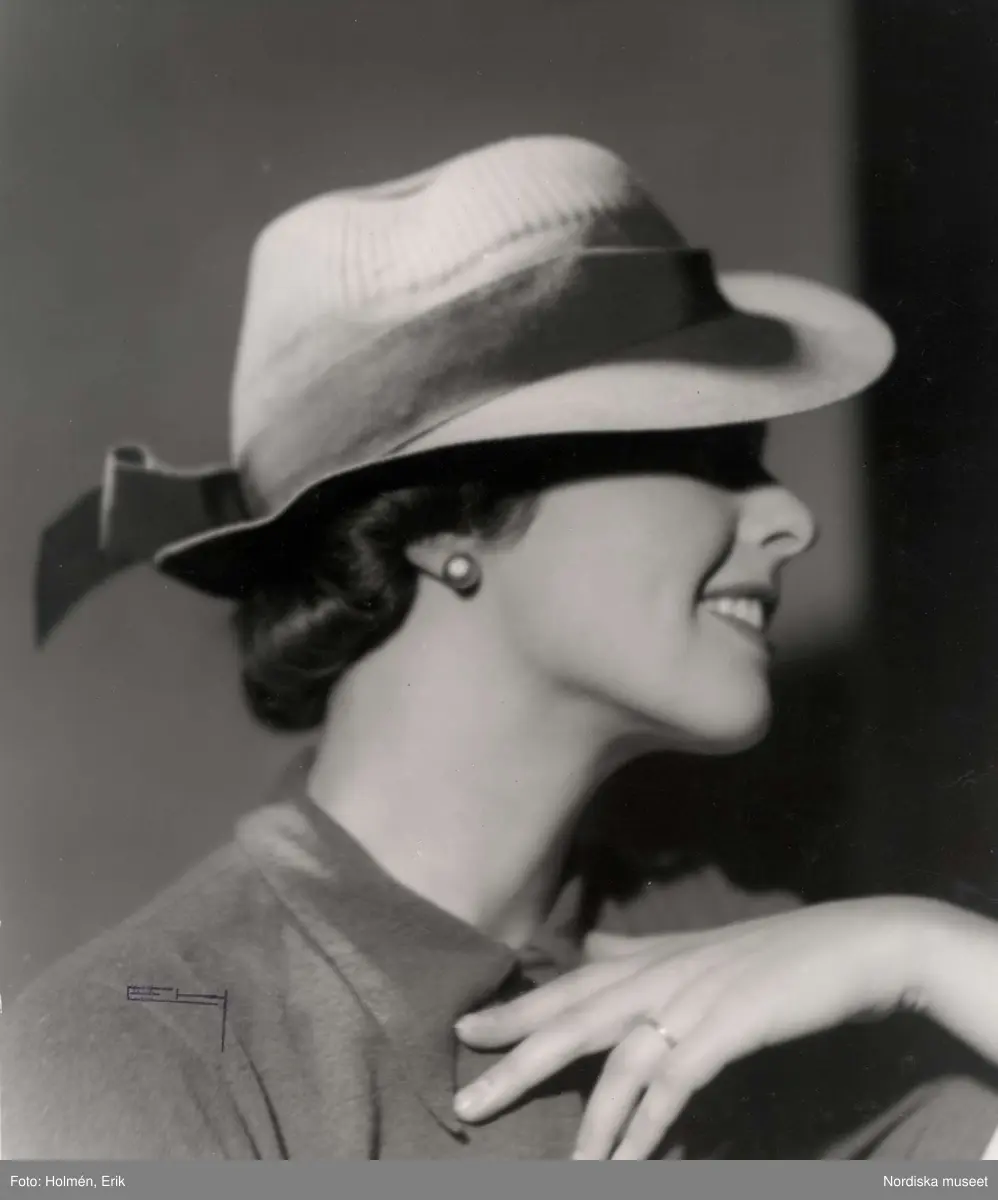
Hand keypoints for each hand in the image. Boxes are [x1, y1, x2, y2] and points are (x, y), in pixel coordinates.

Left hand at [454, 896, 942, 1158]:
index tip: (463, 1029)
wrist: (851, 945)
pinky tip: (628, 1162)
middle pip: (573, 1023)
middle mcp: (659, 976)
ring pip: (620, 1065)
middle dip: (517, 1062)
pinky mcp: (728, 1030)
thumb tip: (588, 948)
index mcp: (648, 960)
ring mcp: (692, 1001)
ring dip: (589, 1123)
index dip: (515, 1010)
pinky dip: (650, 1126)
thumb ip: (637, 952)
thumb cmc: (772, 951)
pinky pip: (677, 1085)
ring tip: (562, 1169)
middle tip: (467, 1101)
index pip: (567, 987)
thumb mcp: (695, 947)